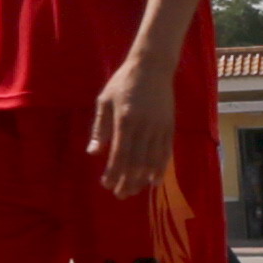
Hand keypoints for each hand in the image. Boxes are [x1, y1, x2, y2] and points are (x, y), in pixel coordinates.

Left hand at [89, 57, 172, 202]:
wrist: (152, 67)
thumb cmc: (123, 83)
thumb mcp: (104, 101)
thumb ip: (100, 128)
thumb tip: (92, 152)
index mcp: (124, 120)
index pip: (119, 154)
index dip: (113, 172)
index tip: (106, 184)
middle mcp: (143, 127)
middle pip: (136, 162)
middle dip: (127, 181)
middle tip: (120, 195)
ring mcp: (159, 128)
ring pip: (152, 160)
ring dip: (142, 179)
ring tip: (133, 191)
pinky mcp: (170, 127)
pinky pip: (165, 152)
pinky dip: (160, 168)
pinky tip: (153, 180)